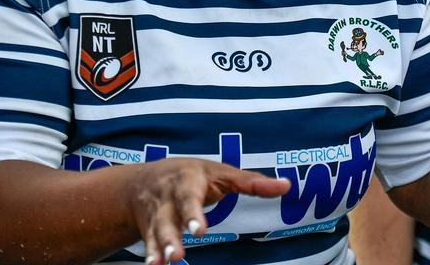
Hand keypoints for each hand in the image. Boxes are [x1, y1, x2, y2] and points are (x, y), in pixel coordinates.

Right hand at [123, 157, 289, 263]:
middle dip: (171, 236)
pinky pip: (148, 243)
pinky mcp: (148, 230)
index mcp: (187, 181)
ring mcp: (156, 215)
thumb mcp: (221, 172)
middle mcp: (168, 199)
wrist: (142, 180)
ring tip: (164, 263)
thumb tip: (287, 186)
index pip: (189, 196)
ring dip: (160, 249)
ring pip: (156, 232)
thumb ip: (251, 182)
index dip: (192, 213)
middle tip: (178, 255)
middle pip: (168, 217)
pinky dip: (151, 255)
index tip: (199, 231)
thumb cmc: (192, 175)